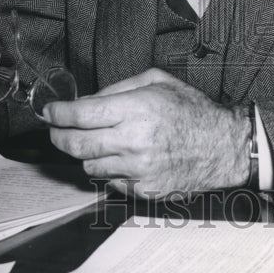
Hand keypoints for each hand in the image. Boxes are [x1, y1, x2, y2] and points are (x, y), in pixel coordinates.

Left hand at [44, 69, 250, 196]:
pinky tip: (122, 158)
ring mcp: (137, 169)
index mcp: (136, 109)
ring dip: (86, 154)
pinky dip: (109, 170)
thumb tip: (87, 101)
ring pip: (89, 166)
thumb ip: (119, 89)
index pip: (81, 115)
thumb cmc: (192, 110)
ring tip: (99, 143)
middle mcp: (133, 141)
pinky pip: (110, 181)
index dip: (58, 114)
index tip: (50, 112)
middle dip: (58, 137)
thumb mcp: (158, 82)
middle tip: (55, 131)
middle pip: (77, 145)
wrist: (223, 146)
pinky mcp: (143, 190)